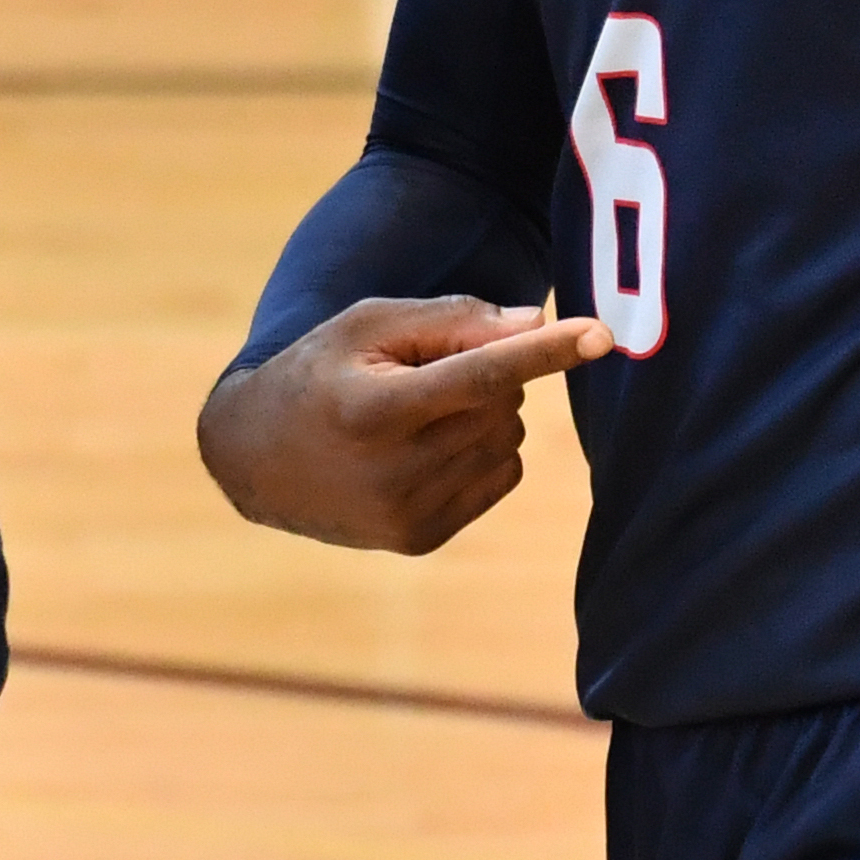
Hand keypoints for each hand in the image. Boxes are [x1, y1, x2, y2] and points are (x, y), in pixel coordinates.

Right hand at [196, 294, 609, 553]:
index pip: (480, 374)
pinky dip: (482, 452)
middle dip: (486, 374)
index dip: (544, 352)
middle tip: (423, 372)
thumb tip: (532, 323)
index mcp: (375, 409)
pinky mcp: (422, 539)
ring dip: (485, 414)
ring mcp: (410, 513)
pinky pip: (501, 478)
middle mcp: (395, 470)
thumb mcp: (366, 325)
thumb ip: (450, 320)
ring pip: (507, 440)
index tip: (601, 335)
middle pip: (500, 403)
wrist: (257, 461)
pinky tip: (427, 447)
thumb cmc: (318, 373)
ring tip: (418, 411)